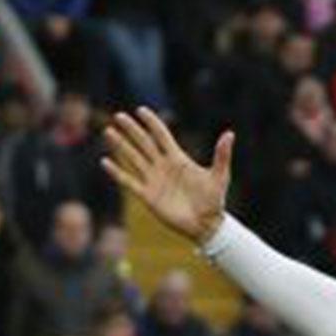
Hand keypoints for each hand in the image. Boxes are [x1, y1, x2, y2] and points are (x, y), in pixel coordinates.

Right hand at [104, 107, 233, 245]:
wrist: (206, 225)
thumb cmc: (214, 200)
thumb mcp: (219, 176)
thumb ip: (221, 155)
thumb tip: (230, 134)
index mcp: (178, 159)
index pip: (161, 136)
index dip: (152, 123)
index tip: (141, 110)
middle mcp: (162, 166)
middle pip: (144, 143)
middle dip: (132, 130)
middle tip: (119, 116)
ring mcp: (153, 180)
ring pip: (133, 158)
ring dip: (121, 146)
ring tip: (109, 132)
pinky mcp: (147, 196)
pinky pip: (129, 182)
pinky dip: (117, 172)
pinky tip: (105, 162)